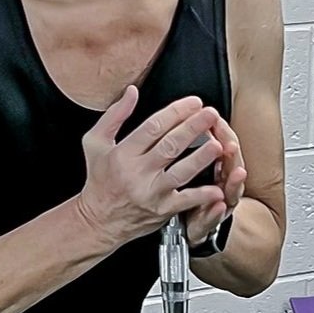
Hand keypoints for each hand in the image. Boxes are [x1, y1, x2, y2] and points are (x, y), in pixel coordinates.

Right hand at [74, 87, 226, 249]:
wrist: (98, 221)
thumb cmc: (99, 180)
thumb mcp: (95, 143)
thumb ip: (114, 116)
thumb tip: (132, 91)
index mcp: (122, 154)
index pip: (153, 127)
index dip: (176, 112)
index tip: (193, 102)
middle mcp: (137, 173)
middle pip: (170, 146)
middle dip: (193, 127)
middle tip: (210, 114)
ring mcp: (151, 193)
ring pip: (181, 172)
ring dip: (202, 157)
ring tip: (218, 143)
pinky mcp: (162, 210)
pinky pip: (185, 201)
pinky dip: (203, 195)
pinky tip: (218, 187)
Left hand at [182, 111, 246, 248]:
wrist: (188, 226)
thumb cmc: (192, 193)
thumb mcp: (190, 164)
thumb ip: (191, 142)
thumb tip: (188, 116)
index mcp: (218, 166)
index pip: (224, 144)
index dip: (222, 132)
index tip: (215, 119)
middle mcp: (222, 184)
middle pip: (232, 165)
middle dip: (232, 154)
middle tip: (230, 144)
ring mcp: (219, 203)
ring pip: (230, 191)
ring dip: (234, 181)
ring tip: (238, 173)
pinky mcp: (208, 221)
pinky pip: (214, 218)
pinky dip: (216, 211)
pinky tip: (218, 205)